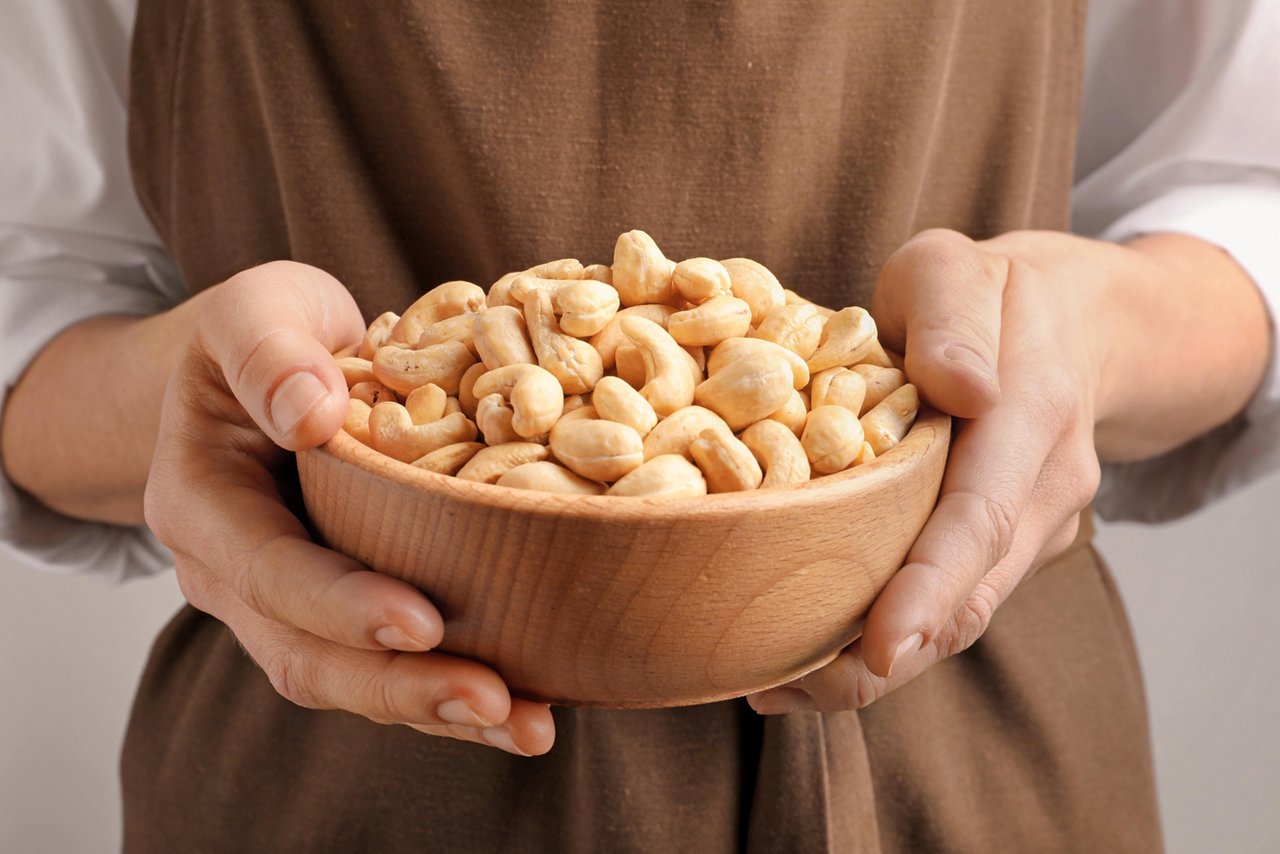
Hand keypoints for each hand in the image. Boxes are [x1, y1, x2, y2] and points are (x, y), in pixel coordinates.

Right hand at [145, 261, 553, 754]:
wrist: (269, 366)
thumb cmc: (268, 331)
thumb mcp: (256, 309)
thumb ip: (266, 349)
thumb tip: (309, 412)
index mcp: (203, 503)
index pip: (270, 570)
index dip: (342, 604)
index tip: (425, 621)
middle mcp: (234, 574)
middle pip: (308, 655)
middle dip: (402, 686)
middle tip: (495, 701)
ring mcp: (285, 604)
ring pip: (350, 678)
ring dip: (436, 710)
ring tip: (529, 724)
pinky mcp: (341, 609)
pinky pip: (387, 664)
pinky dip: (448, 689)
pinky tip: (524, 702)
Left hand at [748, 227, 1267, 712]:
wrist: (1074, 322)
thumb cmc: (992, 292)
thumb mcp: (958, 268)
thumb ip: (953, 318)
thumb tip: (962, 387)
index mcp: (1033, 417)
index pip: (981, 516)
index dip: (932, 588)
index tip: (881, 646)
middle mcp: (1044, 490)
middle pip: (970, 596)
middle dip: (886, 659)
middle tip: (787, 691)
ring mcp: (1031, 528)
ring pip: (960, 615)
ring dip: (878, 666)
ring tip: (776, 689)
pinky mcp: (1003, 546)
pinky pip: (950, 600)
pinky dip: (887, 637)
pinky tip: (807, 655)